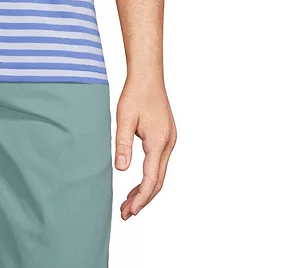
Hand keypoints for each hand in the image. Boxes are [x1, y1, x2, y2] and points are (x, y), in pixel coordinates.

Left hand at [114, 75, 176, 219]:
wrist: (148, 76)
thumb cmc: (135, 94)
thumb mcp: (124, 117)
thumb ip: (122, 144)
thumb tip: (121, 170)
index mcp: (159, 141)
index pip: (152, 179)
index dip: (141, 198)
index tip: (130, 211)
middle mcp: (168, 143)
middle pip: (158, 181)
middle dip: (143, 199)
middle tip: (126, 214)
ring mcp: (169, 141)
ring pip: (159, 173)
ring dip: (145, 189)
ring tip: (128, 203)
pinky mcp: (166, 137)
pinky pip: (159, 164)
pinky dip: (149, 177)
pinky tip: (137, 183)